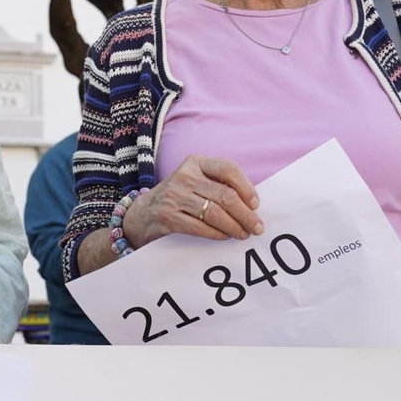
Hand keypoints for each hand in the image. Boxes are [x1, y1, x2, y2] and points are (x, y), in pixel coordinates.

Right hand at [122, 156, 262, 248]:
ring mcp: (175, 196)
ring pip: (215, 213)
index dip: (246, 187)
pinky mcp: (168, 216)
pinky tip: (225, 237)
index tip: (256, 204)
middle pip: (225, 195)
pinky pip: (200, 227)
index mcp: (196, 162)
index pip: (228, 168)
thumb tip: (251, 205)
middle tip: (257, 227)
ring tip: (243, 234)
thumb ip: (218, 185)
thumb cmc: (179, 196)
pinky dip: (217, 234)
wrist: (143, 212)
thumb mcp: (195, 181)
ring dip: (234, 227)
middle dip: (245, 214)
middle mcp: (185, 176)